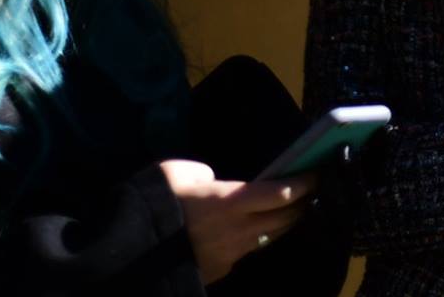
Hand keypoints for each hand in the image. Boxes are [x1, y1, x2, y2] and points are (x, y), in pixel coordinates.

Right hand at [158, 159, 316, 284]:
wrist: (126, 250)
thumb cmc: (152, 203)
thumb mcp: (178, 172)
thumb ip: (204, 174)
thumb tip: (213, 181)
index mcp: (230, 202)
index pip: (281, 194)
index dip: (304, 184)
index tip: (317, 174)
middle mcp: (237, 231)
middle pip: (283, 219)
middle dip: (301, 205)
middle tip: (310, 192)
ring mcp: (229, 255)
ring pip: (269, 239)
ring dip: (282, 224)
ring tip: (291, 210)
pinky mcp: (218, 271)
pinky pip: (247, 252)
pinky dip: (256, 239)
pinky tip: (255, 231)